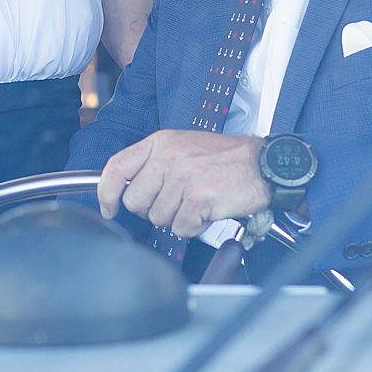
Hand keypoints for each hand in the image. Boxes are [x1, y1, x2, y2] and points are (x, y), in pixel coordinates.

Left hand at [96, 130, 270, 239]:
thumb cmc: (226, 158)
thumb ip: (154, 164)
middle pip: (136, 201)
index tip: (110, 208)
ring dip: (177, 219)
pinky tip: (207, 211)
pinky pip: (180, 228)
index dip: (107, 192)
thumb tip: (127, 191)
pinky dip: (194, 227)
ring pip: (158, 219)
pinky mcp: (198, 198)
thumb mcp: (183, 147)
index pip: (117, 167)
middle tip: (176, 202)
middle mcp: (168, 158)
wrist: (263, 164)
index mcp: (160, 143)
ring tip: (197, 203)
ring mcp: (183, 177)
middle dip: (153, 210)